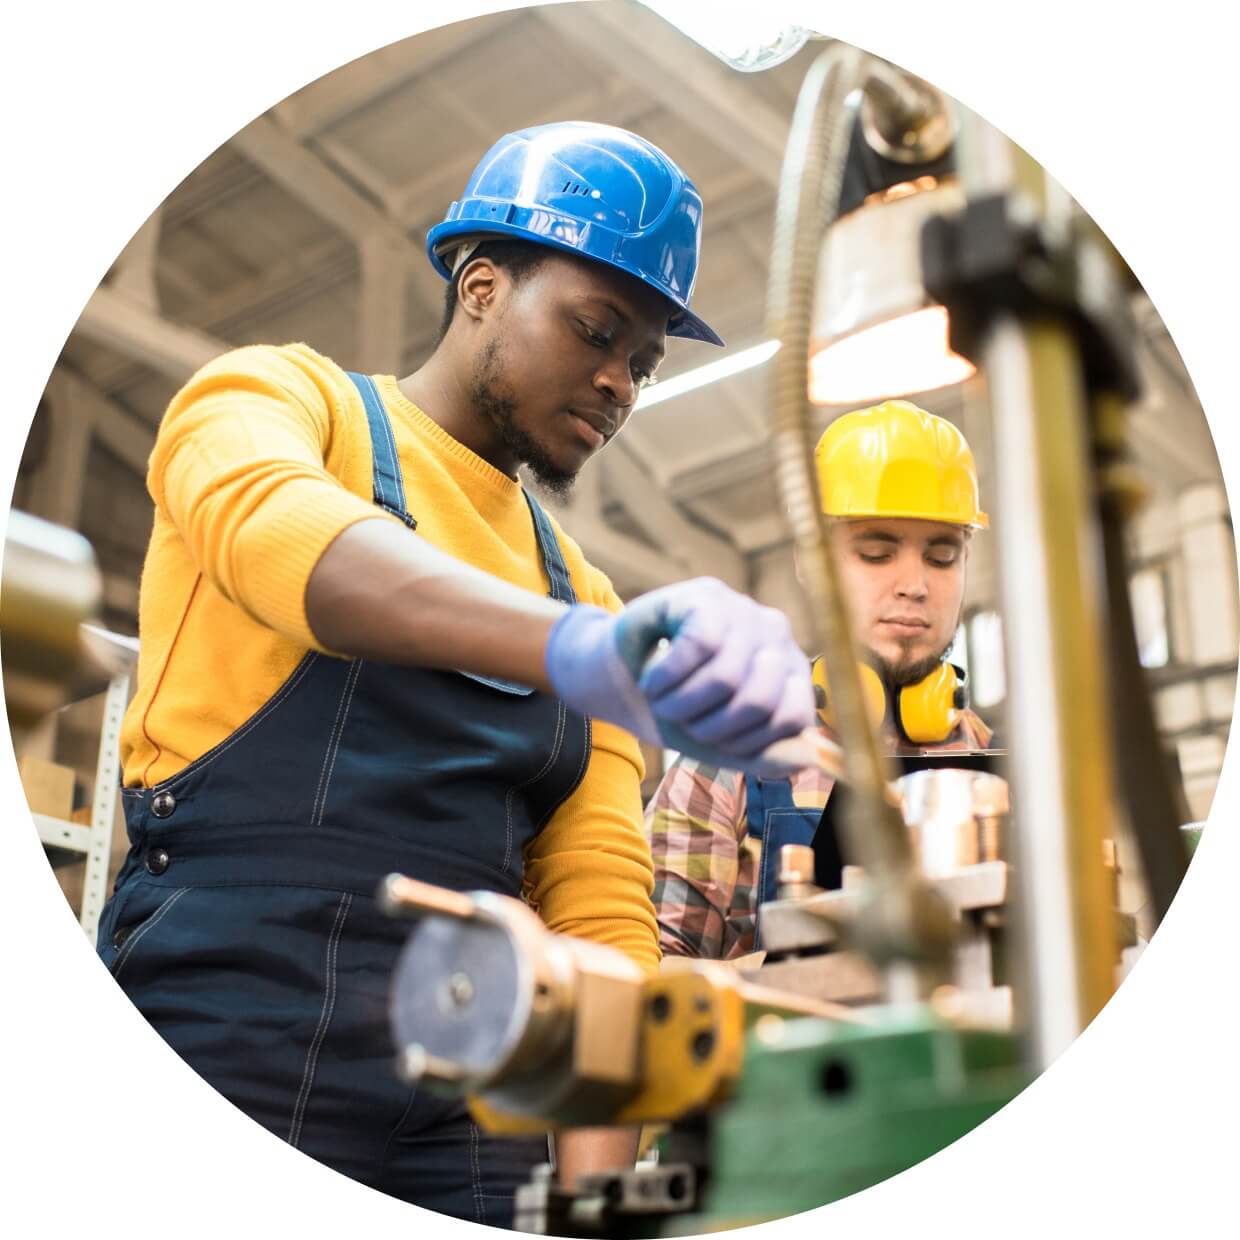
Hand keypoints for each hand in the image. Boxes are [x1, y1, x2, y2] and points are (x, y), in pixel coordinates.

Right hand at [545, 578, 812, 769]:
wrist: (618, 677)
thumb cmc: (675, 708)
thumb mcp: (720, 741)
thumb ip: (763, 755)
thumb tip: (806, 758)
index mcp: (791, 673)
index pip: (793, 719)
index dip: (747, 742)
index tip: (711, 742)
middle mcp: (777, 635)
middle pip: (756, 701)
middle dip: (707, 727)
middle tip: (679, 720)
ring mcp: (745, 610)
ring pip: (725, 677)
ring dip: (679, 704)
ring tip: (660, 700)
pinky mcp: (707, 595)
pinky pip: (698, 647)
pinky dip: (664, 677)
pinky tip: (651, 679)